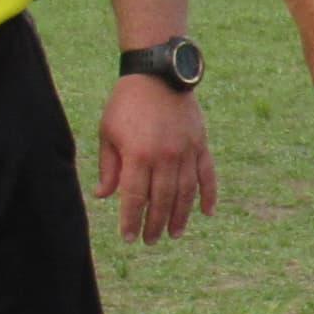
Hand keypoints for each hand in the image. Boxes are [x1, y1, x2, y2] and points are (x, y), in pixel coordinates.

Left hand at [95, 73, 218, 244]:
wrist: (158, 73)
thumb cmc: (126, 103)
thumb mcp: (108, 132)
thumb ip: (109, 167)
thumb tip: (104, 195)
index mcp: (138, 155)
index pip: (135, 198)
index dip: (131, 220)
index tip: (128, 237)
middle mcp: (164, 157)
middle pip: (161, 200)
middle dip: (155, 224)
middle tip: (150, 240)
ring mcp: (186, 151)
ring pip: (185, 193)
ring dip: (180, 216)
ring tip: (174, 233)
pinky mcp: (200, 144)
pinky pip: (207, 175)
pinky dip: (209, 195)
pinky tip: (207, 213)